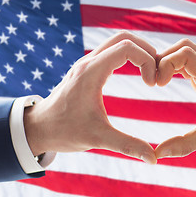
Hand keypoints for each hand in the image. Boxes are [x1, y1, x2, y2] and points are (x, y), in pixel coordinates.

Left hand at [24, 31, 156, 163]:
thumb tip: (153, 158)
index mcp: (91, 72)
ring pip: (118, 41)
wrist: (39, 128)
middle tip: (157, 73)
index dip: (147, 61)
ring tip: (150, 73)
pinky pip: (111, 50)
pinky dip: (128, 55)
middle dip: (146, 51)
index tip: (152, 84)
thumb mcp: (98, 139)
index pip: (127, 48)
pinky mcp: (87, 68)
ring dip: (138, 52)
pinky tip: (136, 73)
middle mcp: (88, 62)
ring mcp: (87, 63)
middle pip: (124, 38)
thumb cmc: (64, 131)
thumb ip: (127, 146)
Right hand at [155, 39, 195, 158]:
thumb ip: (182, 146)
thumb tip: (156, 154)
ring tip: (158, 80)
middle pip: (185, 46)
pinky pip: (190, 59)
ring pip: (187, 49)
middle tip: (154, 81)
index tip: (158, 85)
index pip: (186, 54)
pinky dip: (175, 64)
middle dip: (164, 58)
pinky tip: (167, 80)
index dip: (166, 64)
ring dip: (169, 60)